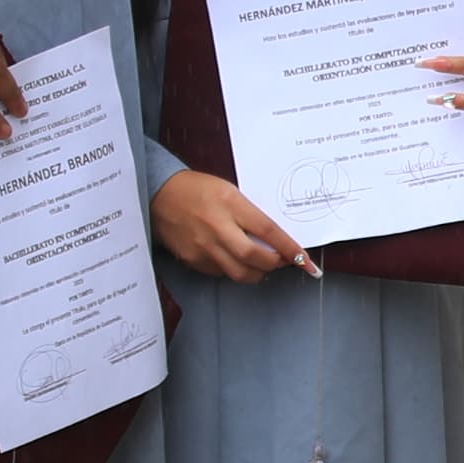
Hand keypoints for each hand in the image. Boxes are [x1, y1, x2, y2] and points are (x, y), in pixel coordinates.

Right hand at [153, 171, 315, 283]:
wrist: (159, 195)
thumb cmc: (197, 189)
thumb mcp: (229, 191)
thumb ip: (250, 214)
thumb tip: (274, 237)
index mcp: (231, 205)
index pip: (268, 231)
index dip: (289, 248)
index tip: (304, 259)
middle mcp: (217, 228)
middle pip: (255, 258)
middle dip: (275, 264)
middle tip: (283, 261)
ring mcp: (204, 247)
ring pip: (239, 273)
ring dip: (257, 272)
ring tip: (262, 264)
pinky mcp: (193, 260)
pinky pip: (221, 273)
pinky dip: (235, 270)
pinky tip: (236, 260)